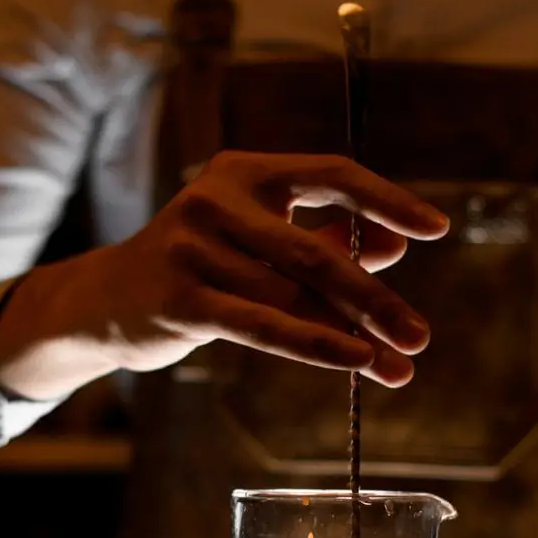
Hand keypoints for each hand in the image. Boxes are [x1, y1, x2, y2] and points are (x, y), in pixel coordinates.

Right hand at [0, 151, 448, 400]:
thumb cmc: (196, 267)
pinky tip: (355, 361)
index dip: (386, 201)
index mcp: (244, 171)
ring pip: (294, 297)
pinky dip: (316, 345)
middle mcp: (217, 200)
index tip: (436, 230)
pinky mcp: (181, 298)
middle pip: (318, 250)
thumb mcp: (255, 242)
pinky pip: (264, 326)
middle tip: (420, 335)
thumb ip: (319, 239)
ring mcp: (194, 249)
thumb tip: (391, 248)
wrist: (102, 302)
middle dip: (376, 297)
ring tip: (398, 366)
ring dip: (354, 336)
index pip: (330, 172)